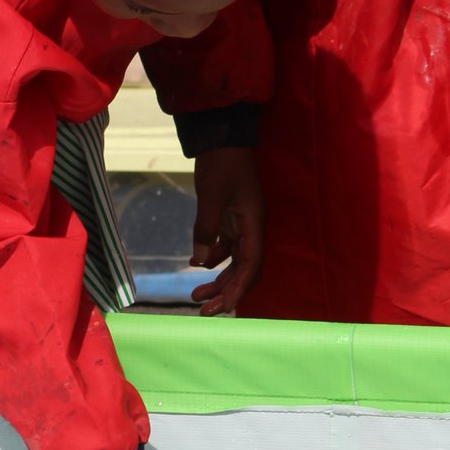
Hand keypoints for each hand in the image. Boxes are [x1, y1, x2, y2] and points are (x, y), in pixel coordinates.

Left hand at [188, 146, 263, 315]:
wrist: (222, 138)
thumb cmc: (221, 164)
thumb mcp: (211, 197)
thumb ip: (205, 230)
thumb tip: (199, 263)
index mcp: (254, 225)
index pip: (250, 266)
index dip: (237, 290)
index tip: (222, 307)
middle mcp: (252, 229)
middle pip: (244, 270)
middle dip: (226, 292)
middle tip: (203, 311)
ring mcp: (242, 224)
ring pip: (234, 262)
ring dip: (217, 280)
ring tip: (195, 296)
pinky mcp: (231, 219)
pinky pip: (225, 247)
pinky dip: (212, 259)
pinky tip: (195, 266)